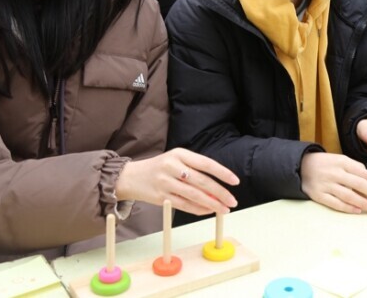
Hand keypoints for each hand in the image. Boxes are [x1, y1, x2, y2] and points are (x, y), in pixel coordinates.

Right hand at [115, 148, 238, 215]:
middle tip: (233, 201)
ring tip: (224, 209)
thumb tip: (219, 188)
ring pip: (194, 195)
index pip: (206, 163)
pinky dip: (198, 209)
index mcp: (179, 154)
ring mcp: (165, 182)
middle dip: (220, 193)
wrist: (131, 177)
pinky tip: (208, 211)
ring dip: (212, 204)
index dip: (222, 173)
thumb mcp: (176, 160)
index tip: (235, 181)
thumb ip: (196, 170)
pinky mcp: (161, 197)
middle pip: (202, 181)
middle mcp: (172, 166)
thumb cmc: (160, 168)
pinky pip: (184, 205)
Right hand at [300, 152, 366, 214]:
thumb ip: (355, 167)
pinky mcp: (319, 195)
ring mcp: (326, 184)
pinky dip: (347, 207)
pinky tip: (358, 210)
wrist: (300, 166)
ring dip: (364, 203)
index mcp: (342, 162)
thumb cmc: (325, 164)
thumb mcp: (339, 159)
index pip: (364, 173)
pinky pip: (335, 203)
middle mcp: (335, 173)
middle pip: (359, 184)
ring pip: (349, 196)